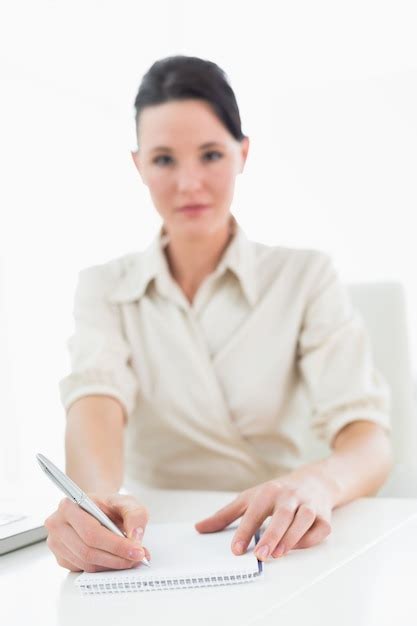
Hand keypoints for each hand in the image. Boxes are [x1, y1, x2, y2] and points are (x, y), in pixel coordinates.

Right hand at [44, 493, 150, 571]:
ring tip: (130, 559)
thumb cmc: (108, 505)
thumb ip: (135, 515)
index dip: (116, 545)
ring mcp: (56, 543)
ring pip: (86, 563)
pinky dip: (103, 568)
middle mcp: (57, 524)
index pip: (92, 532)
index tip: (137, 551)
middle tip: (137, 558)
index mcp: (69, 506)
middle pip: (88, 551)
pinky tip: (115, 560)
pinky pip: (84, 570)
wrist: (96, 509)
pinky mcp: (61, 558)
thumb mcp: (126, 502)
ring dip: (112, 565)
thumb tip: (136, 538)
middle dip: (116, 558)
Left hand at [195, 466, 333, 560]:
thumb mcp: (249, 498)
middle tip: (260, 555)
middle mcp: (289, 496)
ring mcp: (308, 505)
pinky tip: (297, 547)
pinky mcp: (324, 516)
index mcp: (268, 491)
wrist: (314, 481)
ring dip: (291, 538)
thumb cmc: (277, 492)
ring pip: (303, 521)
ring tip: (277, 555)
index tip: (236, 549)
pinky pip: (320, 529)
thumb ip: (225, 515)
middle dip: (271, 535)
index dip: (244, 531)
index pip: (254, 511)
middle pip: (282, 515)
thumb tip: (199, 528)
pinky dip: (310, 539)